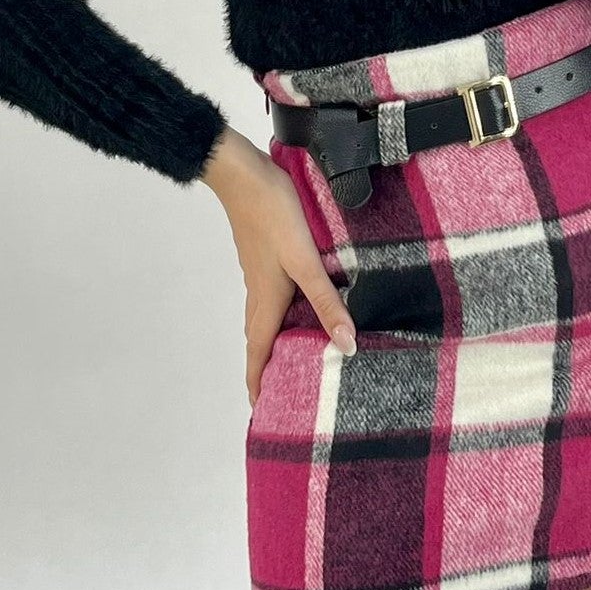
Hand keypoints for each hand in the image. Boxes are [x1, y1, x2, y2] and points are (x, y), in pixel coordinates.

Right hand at [200, 127, 357, 409]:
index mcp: (265, 304)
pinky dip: (286, 314)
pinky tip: (305, 306)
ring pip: (268, 320)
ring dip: (279, 342)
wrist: (244, 175)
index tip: (264, 415)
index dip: (259, 388)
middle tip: (290, 393)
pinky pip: (274, 298)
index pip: (258, 358)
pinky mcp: (266, 258)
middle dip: (272, 371)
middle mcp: (259, 296)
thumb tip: (346, 346)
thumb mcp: (305, 262)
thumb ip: (326, 302)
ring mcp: (260, 276)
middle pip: (262, 344)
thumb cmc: (273, 216)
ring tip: (301, 356)